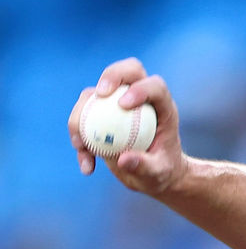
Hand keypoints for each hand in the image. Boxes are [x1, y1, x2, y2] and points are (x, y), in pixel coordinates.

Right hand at [69, 57, 187, 195]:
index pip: (154, 86)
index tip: (123, 104)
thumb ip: (145, 166)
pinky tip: (87, 166)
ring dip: (81, 116)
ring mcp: (117, 104)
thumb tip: (124, 159)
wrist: (153, 176)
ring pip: (93, 94)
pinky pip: (81, 119)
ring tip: (82, 146)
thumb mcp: (158, 173)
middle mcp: (140, 99)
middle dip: (111, 75)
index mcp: (162, 107)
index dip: (140, 88)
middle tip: (99, 94)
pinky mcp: (99, 116)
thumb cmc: (163, 171)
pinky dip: (79, 141)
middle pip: (127, 71)